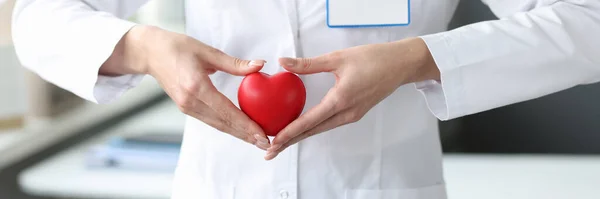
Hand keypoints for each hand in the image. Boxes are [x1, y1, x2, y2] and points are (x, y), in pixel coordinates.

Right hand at [100, 25, 270, 149]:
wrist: (150, 53)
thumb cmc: (178, 47)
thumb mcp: (208, 51)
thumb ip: (235, 63)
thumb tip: (260, 65)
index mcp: (196, 86)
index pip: (226, 111)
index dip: (245, 124)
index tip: (261, 133)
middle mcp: (190, 101)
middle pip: (223, 123)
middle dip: (245, 135)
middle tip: (266, 144)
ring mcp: (187, 106)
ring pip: (217, 125)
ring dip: (238, 134)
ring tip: (257, 140)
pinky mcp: (186, 107)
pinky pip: (211, 120)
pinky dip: (227, 126)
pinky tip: (241, 129)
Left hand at [264, 37, 439, 159]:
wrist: (401, 64)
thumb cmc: (374, 59)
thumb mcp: (338, 58)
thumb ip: (308, 64)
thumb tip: (284, 63)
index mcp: (341, 100)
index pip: (309, 122)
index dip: (289, 133)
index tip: (274, 142)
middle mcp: (347, 113)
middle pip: (313, 131)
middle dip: (291, 141)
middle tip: (270, 151)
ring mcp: (352, 115)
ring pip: (321, 129)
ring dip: (301, 136)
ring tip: (283, 142)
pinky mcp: (355, 112)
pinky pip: (330, 124)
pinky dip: (313, 127)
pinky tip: (303, 127)